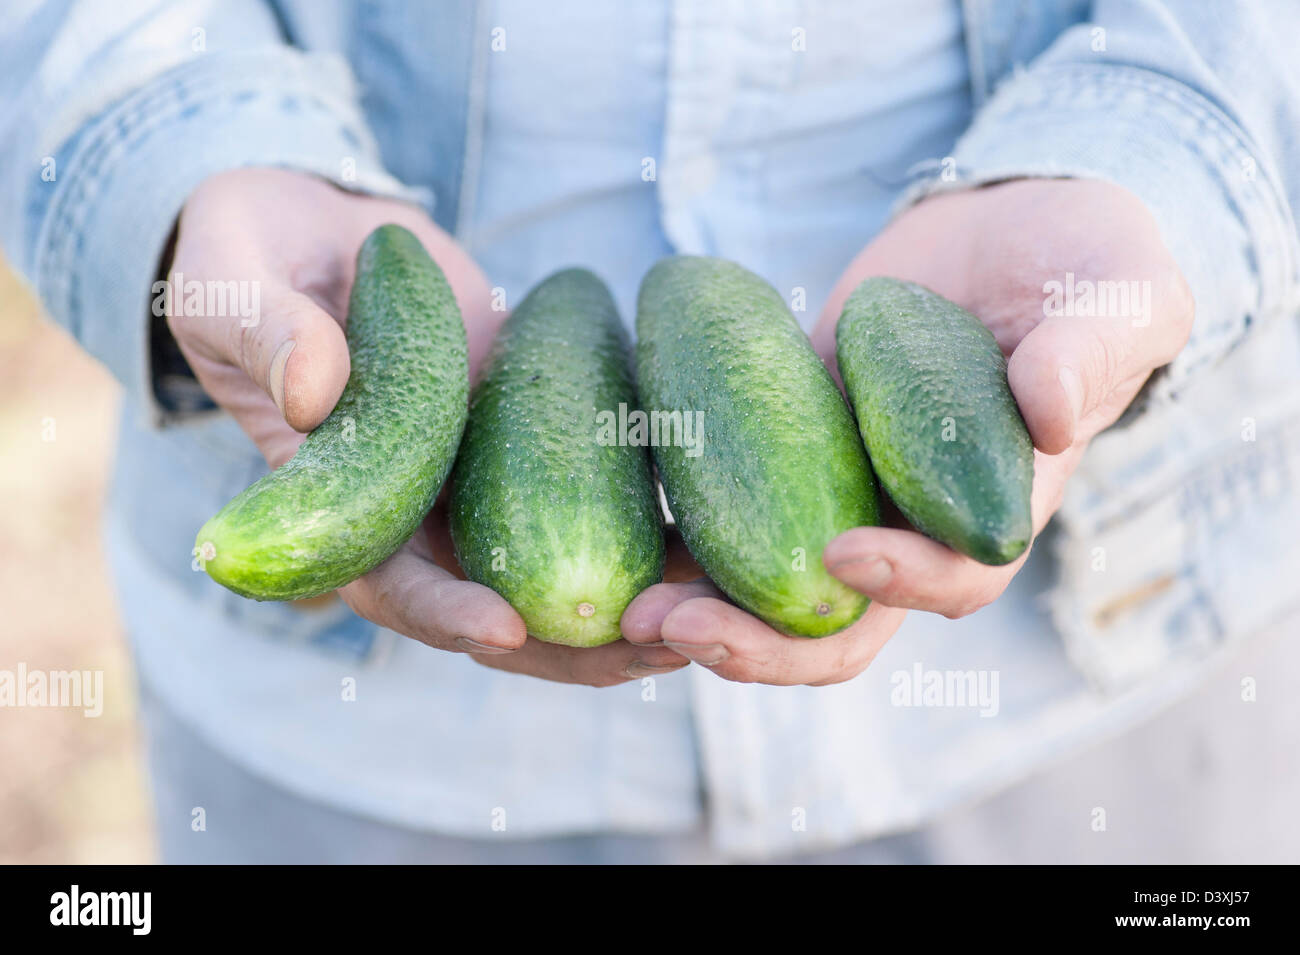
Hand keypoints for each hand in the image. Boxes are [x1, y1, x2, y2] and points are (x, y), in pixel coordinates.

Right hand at [169, 168, 686, 684]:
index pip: (390, 587)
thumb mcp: (235, 290)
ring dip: (634, 602)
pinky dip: (651, 525)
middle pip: (497, 608)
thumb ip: (268, 335)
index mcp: (340, 506)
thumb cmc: (249, 262)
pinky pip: (593, 493)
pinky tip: (721, 537)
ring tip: (715, 614)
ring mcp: (479, 483)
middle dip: (572, 643)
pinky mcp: (531, 438)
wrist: (313, 230)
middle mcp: (419, 514)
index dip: (444, 616)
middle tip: (654, 647)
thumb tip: (314, 392)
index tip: (505, 630)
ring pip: (559, 569)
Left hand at [623, 178, 1191, 684]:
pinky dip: (679, 539)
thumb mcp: (1118, 297)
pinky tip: (623, 537)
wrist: (1003, 235)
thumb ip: (1093, 351)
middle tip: (682, 630)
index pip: (955, 580)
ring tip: (631, 613)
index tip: (843, 555)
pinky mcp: (784, 451)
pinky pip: (730, 514)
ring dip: (703, 612)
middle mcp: (911, 524)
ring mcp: (838, 495)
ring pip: (770, 590)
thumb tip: (1049, 412)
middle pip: (841, 624)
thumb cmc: (1084, 270)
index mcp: (995, 508)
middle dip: (765, 643)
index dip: (903, 583)